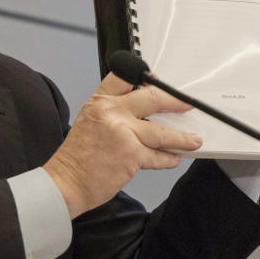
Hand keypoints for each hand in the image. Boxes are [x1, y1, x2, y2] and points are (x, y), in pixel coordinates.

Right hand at [44, 73, 202, 217]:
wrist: (67, 182)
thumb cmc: (77, 156)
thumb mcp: (90, 121)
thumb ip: (113, 112)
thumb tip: (142, 112)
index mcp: (100, 102)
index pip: (124, 78)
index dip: (145, 77)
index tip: (159, 81)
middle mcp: (112, 113)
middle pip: (152, 98)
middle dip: (175, 101)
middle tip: (187, 104)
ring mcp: (124, 133)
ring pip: (162, 132)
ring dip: (181, 138)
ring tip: (193, 140)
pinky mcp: (132, 155)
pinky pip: (158, 156)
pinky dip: (168, 159)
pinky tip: (173, 159)